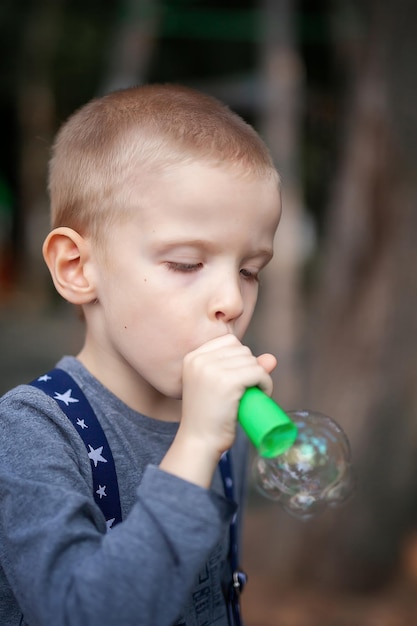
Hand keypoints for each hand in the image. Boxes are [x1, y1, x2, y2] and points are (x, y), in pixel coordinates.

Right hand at [160, 334, 275, 486]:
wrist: (200, 442)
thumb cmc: (210, 417)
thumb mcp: (220, 387)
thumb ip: (242, 369)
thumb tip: (272, 359)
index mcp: (192, 357)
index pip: (229, 341)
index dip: (241, 358)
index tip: (241, 378)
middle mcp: (199, 359)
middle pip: (242, 350)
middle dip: (251, 367)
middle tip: (248, 390)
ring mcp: (212, 369)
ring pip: (252, 361)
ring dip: (260, 376)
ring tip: (253, 395)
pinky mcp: (227, 381)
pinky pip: (258, 372)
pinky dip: (266, 383)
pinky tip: (263, 395)